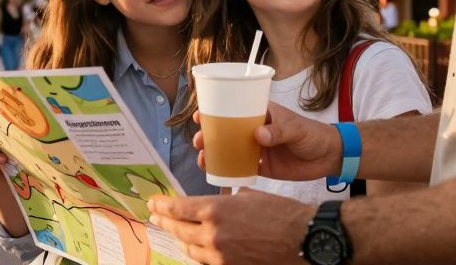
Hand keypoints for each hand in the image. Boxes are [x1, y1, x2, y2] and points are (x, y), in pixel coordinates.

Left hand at [148, 189, 313, 264]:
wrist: (302, 238)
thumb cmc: (280, 212)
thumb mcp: (248, 196)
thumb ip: (226, 201)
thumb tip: (217, 203)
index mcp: (215, 211)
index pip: (177, 208)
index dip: (161, 206)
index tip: (152, 203)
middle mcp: (212, 234)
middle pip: (178, 230)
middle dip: (165, 222)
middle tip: (157, 217)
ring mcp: (220, 255)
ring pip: (190, 249)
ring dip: (182, 239)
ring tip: (177, 232)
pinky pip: (206, 262)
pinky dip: (200, 253)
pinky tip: (199, 248)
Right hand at [192, 104, 340, 181]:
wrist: (329, 157)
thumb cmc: (313, 134)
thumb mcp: (296, 128)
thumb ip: (279, 131)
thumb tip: (259, 135)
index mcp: (260, 115)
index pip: (233, 110)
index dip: (214, 111)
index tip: (199, 116)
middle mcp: (254, 131)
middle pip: (225, 131)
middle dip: (208, 136)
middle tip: (198, 142)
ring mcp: (256, 149)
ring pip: (229, 150)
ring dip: (213, 153)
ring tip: (202, 159)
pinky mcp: (262, 167)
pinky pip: (240, 168)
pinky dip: (227, 170)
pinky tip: (215, 173)